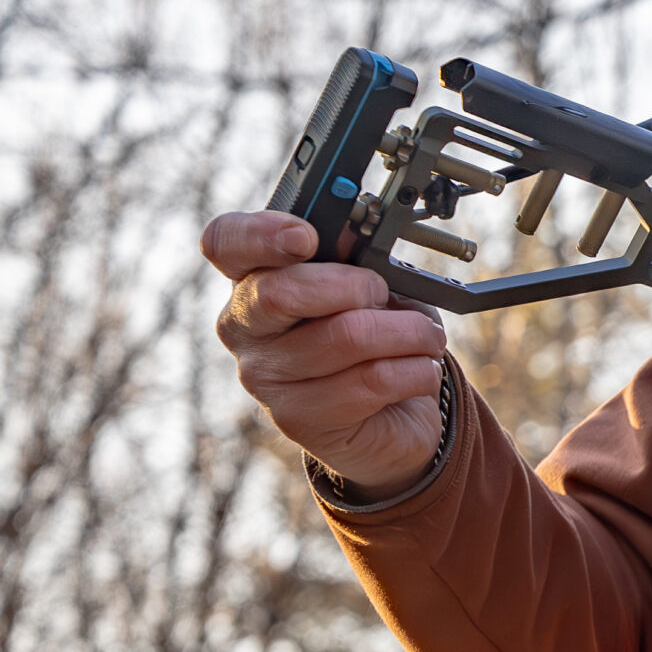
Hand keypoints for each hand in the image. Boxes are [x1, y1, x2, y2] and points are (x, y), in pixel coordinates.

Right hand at [203, 210, 448, 498]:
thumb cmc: (374, 337)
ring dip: (409, 332)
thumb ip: (359, 263)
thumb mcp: (370, 289)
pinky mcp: (297, 417)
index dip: (260, 234)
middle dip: (357, 286)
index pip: (226, 242)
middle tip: (386, 296)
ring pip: (347, 336)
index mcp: (253, 277)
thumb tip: (372, 253)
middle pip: (280, 292)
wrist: (391, 416)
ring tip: (425, 338)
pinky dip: (416, 370)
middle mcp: (243, 326)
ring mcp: (263, 376)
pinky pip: (372, 380)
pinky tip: (420, 371)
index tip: (306, 238)